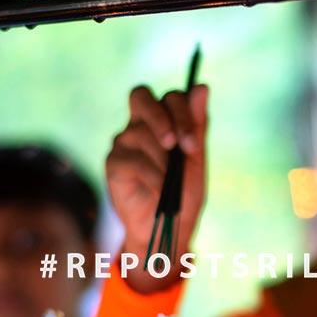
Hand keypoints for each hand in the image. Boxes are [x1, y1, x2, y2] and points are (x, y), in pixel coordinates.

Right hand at [106, 85, 208, 292]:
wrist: (168, 231)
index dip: (182, 113)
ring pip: (140, 133)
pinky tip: (159, 191)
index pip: (171, 97)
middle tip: (176, 145)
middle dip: (162, 117)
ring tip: (170, 183)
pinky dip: (152, 176)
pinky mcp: (113, 162)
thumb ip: (197, 126)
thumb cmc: (184, 196)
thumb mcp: (196, 162)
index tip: (193, 145)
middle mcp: (141, 125)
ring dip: (162, 160)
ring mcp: (124, 142)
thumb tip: (203, 86)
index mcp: (165, 121)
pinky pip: (132, 159)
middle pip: (141, 95)